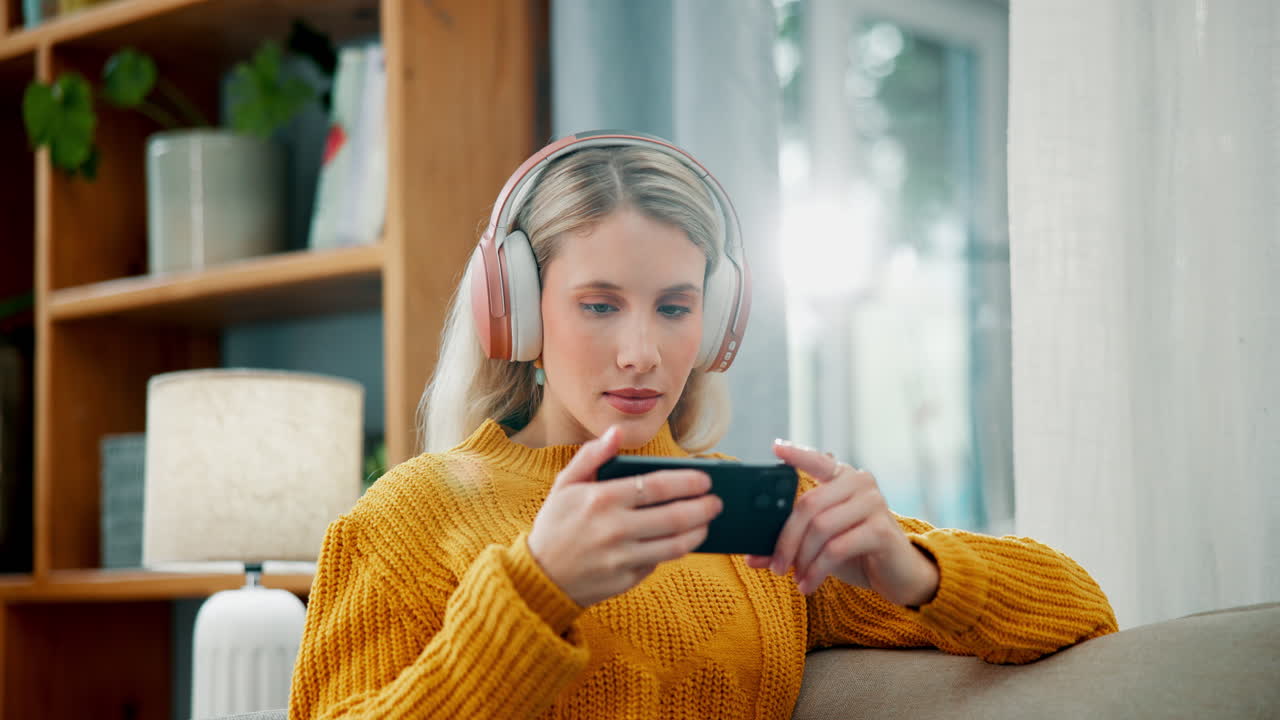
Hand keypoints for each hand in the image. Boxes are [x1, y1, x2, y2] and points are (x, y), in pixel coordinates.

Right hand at [527, 426, 723, 607]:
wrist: (538, 577)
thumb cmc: (555, 525)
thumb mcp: (565, 485)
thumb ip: (591, 456)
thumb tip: (615, 432)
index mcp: (601, 499)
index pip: (656, 486)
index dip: (687, 482)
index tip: (705, 480)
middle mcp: (614, 528)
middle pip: (674, 516)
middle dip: (703, 507)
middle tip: (716, 501)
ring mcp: (621, 557)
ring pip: (675, 544)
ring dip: (698, 531)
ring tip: (707, 522)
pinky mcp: (626, 579)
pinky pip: (659, 562)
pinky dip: (675, 551)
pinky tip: (683, 541)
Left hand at [745, 441, 938, 606]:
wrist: (899, 577)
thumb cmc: (856, 553)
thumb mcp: (819, 545)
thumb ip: (789, 544)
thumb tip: (751, 557)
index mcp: (844, 478)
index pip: (819, 460)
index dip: (797, 454)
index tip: (775, 448)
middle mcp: (861, 483)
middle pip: (809, 505)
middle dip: (786, 539)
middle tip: (774, 565)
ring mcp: (874, 503)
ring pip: (821, 527)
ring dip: (801, 558)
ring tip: (794, 578)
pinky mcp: (881, 530)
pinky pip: (836, 548)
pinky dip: (817, 570)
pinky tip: (808, 585)